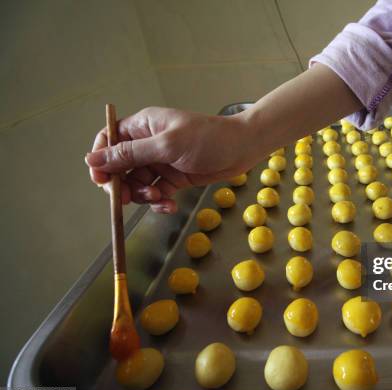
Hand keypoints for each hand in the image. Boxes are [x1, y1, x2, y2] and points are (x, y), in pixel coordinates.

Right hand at [86, 107, 257, 213]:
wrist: (243, 149)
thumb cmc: (208, 138)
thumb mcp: (167, 145)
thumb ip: (131, 154)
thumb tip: (92, 160)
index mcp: (142, 126)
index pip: (109, 140)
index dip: (100, 160)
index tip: (101, 180)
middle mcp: (148, 143)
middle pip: (120, 167)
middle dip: (121, 185)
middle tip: (127, 199)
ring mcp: (161, 162)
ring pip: (137, 183)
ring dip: (142, 195)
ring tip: (158, 198)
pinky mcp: (174, 178)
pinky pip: (156, 192)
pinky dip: (159, 201)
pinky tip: (169, 205)